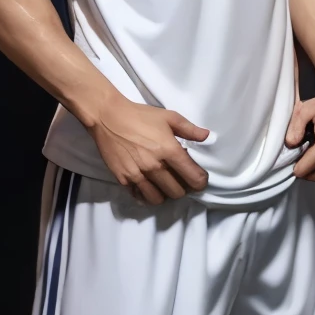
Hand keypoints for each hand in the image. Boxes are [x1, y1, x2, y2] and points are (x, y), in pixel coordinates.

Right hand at [89, 95, 209, 204]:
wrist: (108, 117)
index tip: (199, 178)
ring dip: (165, 194)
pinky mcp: (123, 178)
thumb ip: (190, 129)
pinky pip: (140, 196)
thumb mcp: (169, 117)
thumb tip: (207, 136)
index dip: (200, 181)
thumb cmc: (141, 116)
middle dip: (184, 189)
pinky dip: (147, 195)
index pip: (193, 178)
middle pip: (177, 192)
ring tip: (166, 185)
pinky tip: (150, 187)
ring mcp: (138, 174)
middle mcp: (155, 166)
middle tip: (181, 180)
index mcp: (169, 151)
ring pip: (158, 199)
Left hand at [287, 86, 314, 180]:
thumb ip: (295, 128)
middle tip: (296, 155)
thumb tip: (291, 145)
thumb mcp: (306, 108)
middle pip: (313, 175)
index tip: (289, 159)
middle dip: (303, 168)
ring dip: (311, 170)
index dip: (295, 167)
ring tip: (305, 156)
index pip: (306, 168)